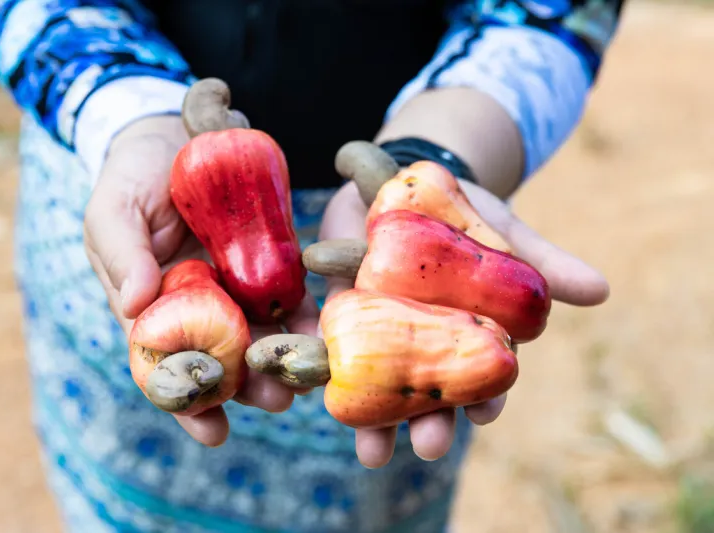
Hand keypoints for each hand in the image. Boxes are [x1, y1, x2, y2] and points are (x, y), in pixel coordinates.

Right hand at [83, 115, 310, 446]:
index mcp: (152, 308)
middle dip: (250, 384)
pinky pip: (288, 293)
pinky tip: (325, 328)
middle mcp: (197, 307)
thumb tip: (132, 306)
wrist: (172, 134)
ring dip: (283, 356)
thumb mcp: (114, 211)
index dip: (188, 402)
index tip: (213, 432)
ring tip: (308, 377)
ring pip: (260, 332)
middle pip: (224, 358)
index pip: (168, 367)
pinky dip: (305, 313)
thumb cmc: (131, 177)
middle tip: (278, 401)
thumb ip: (122, 255)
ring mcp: (234, 286)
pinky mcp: (266, 260)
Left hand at [318, 180, 609, 467]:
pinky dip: (326, 359)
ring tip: (372, 451)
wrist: (405, 181)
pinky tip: (323, 384)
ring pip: (377, 382)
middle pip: (427, 393)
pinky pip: (329, 338)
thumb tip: (601, 290)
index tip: (484, 416)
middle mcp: (420, 341)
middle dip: (429, 423)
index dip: (484, 400)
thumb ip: (544, 263)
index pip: (478, 378)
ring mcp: (378, 327)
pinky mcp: (340, 306)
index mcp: (465, 334)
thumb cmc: (463, 216)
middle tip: (429, 448)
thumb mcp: (505, 235)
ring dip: (373, 418)